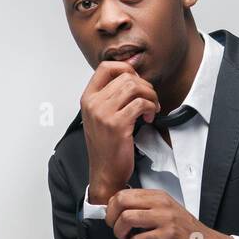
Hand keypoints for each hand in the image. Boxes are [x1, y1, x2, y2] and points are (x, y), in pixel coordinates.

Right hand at [81, 61, 158, 204]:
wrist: (105, 172)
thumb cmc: (107, 145)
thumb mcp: (102, 115)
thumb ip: (112, 95)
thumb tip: (132, 71)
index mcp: (88, 98)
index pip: (105, 67)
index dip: (126, 68)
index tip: (137, 80)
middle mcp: (93, 103)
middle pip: (126, 76)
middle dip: (145, 86)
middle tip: (149, 100)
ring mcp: (103, 113)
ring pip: (134, 87)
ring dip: (150, 96)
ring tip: (151, 108)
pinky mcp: (117, 124)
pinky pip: (140, 103)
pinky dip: (150, 108)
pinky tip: (149, 117)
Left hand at [105, 188, 237, 238]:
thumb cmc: (185, 232)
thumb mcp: (166, 213)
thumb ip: (145, 210)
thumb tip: (118, 214)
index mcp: (159, 196)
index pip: (124, 193)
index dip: (112, 208)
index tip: (113, 218)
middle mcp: (162, 204)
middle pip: (122, 202)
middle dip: (112, 218)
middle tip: (117, 229)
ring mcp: (166, 219)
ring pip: (127, 218)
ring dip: (120, 232)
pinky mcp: (168, 236)